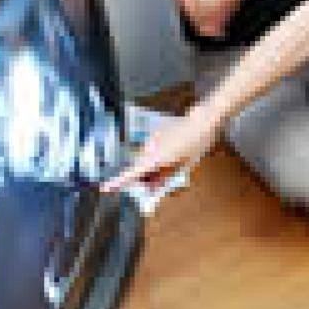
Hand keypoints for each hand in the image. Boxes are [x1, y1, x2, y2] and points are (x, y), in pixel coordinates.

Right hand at [101, 107, 220, 191]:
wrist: (203, 121)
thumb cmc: (196, 145)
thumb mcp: (183, 166)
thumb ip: (165, 178)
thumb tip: (151, 187)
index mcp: (157, 157)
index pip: (133, 172)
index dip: (118, 181)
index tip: (104, 188)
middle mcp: (150, 147)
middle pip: (139, 168)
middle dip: (144, 177)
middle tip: (157, 185)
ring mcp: (152, 138)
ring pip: (145, 159)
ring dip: (151, 167)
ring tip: (171, 166)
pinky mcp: (156, 132)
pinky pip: (151, 149)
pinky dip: (156, 156)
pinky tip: (171, 153)